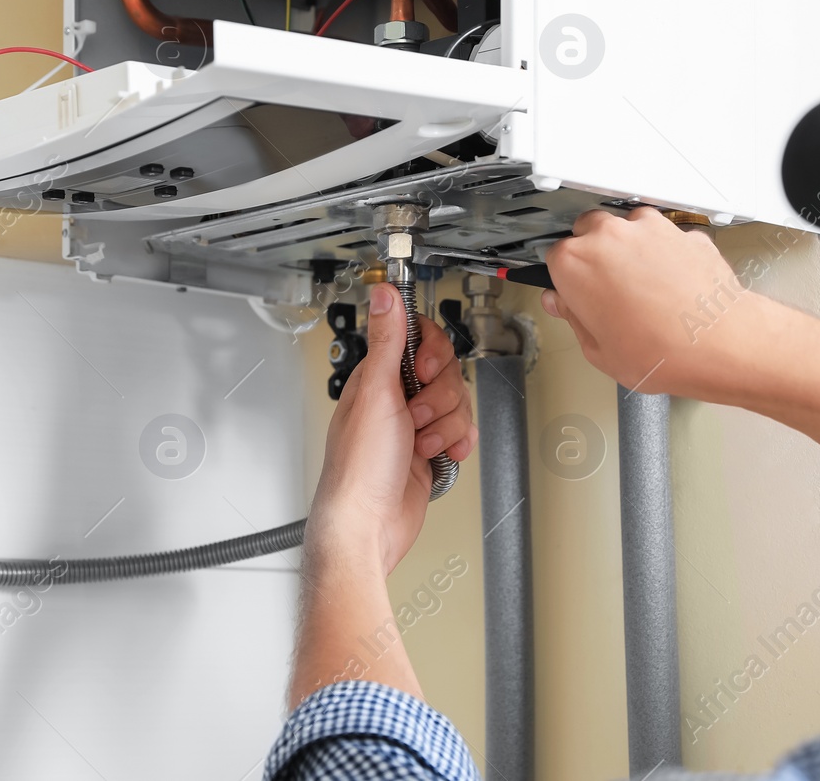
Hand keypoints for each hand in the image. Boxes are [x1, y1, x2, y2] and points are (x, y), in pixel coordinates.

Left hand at [307, 282, 476, 575]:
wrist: (368, 525)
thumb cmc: (359, 468)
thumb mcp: (376, 394)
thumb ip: (387, 341)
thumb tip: (383, 294)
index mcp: (377, 377)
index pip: (418, 338)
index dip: (433, 351)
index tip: (428, 369)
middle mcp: (396, 397)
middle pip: (447, 372)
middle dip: (441, 398)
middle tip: (417, 416)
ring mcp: (414, 425)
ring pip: (457, 404)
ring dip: (446, 426)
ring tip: (421, 443)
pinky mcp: (430, 450)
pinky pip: (461, 432)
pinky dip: (456, 443)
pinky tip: (441, 455)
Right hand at [542, 208, 750, 394]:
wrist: (720, 344)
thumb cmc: (661, 351)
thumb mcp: (599, 351)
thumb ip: (574, 320)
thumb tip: (565, 307)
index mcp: (575, 263)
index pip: (554, 257)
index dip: (565, 279)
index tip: (573, 293)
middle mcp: (609, 236)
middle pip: (587, 231)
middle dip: (593, 254)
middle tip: (605, 289)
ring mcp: (648, 229)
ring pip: (627, 226)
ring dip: (628, 247)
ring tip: (639, 285)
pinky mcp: (682, 232)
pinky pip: (665, 236)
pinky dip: (664, 252)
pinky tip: (669, 282)